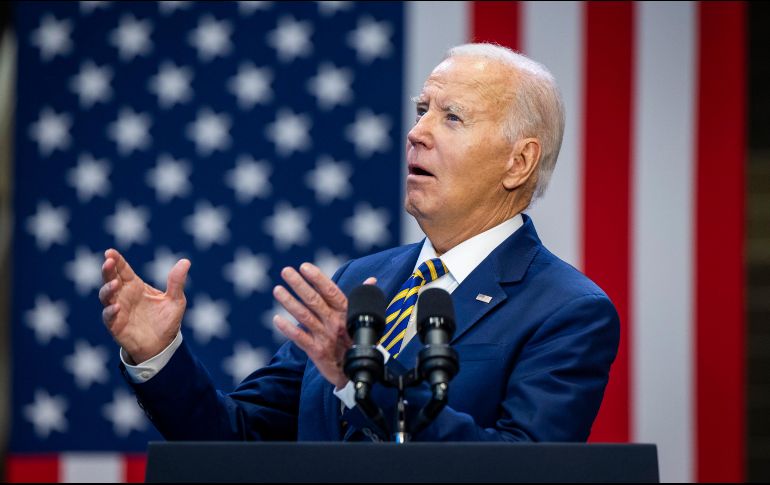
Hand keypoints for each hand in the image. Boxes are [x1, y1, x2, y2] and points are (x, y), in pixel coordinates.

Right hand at [99, 248, 190, 363]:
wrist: (162, 346)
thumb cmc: (166, 321)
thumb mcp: (175, 300)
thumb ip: (177, 282)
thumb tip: (185, 261)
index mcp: (136, 286)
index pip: (124, 270)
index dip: (117, 260)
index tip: (110, 252)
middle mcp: (124, 295)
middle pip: (111, 278)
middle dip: (108, 270)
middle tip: (108, 261)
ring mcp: (118, 309)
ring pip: (106, 296)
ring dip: (107, 288)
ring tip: (115, 283)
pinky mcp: (115, 325)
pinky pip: (108, 316)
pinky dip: (110, 311)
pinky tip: (116, 307)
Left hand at [273, 262, 375, 389]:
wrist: (356, 373)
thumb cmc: (356, 341)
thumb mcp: (362, 319)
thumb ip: (360, 298)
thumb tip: (371, 280)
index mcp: (346, 313)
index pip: (332, 291)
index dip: (318, 279)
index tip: (305, 266)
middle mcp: (335, 323)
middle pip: (315, 300)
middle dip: (299, 285)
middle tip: (286, 271)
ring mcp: (325, 337)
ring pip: (305, 316)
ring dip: (290, 302)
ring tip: (277, 290)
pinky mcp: (317, 352)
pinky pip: (300, 339)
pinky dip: (288, 329)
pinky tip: (277, 319)